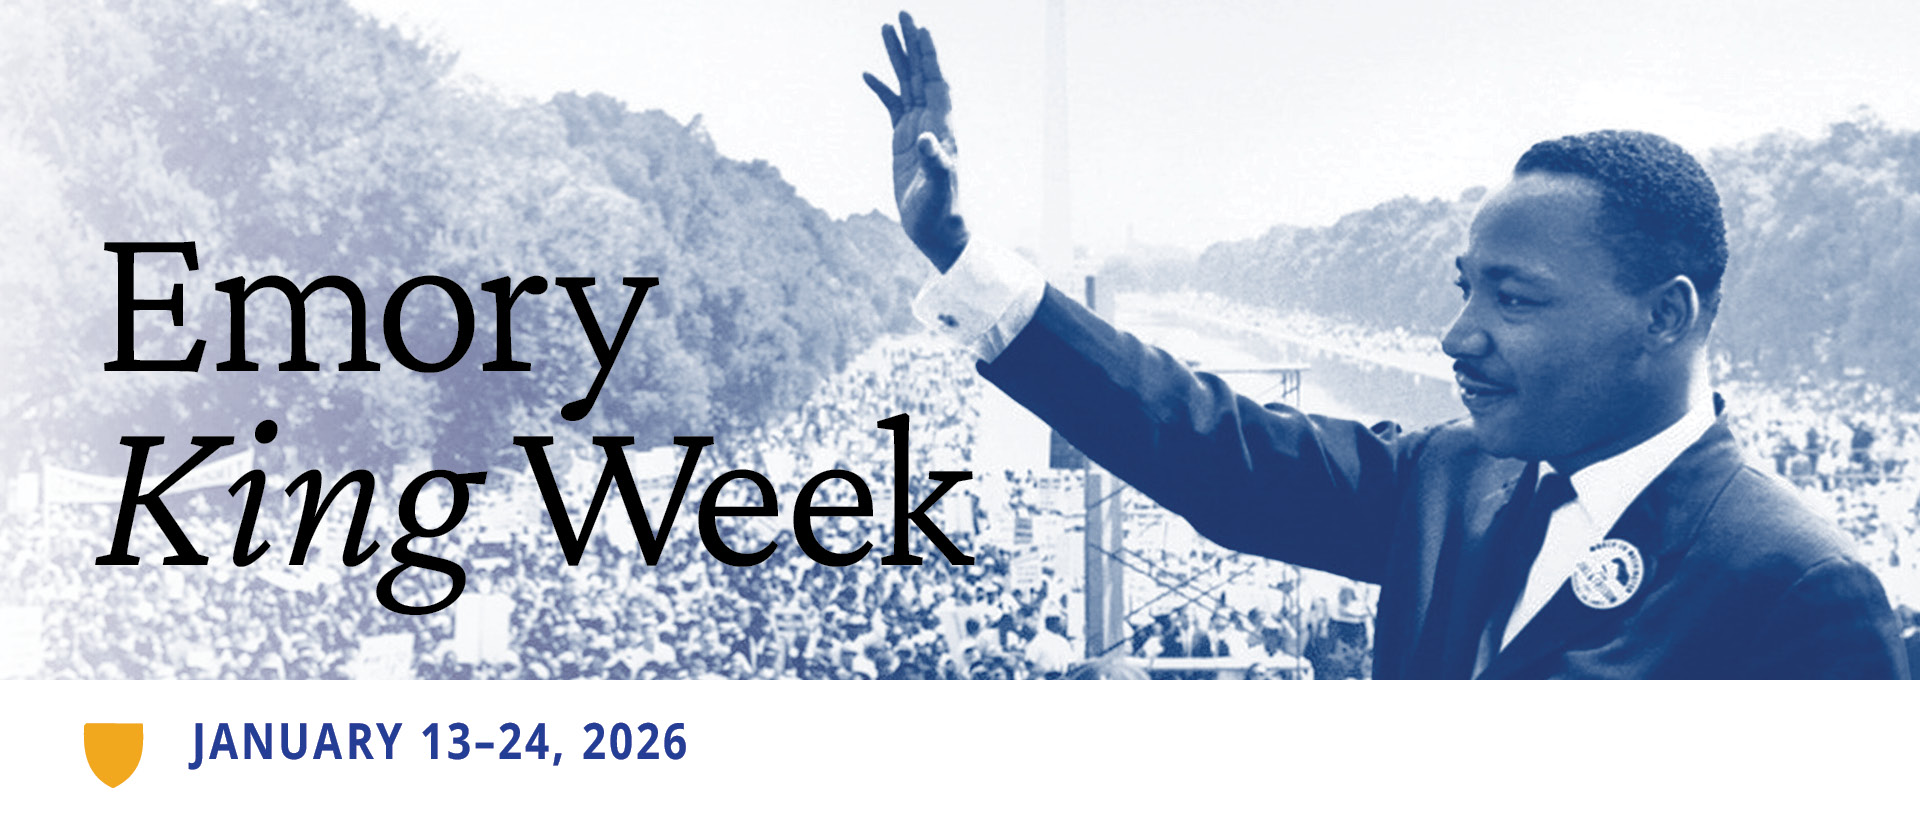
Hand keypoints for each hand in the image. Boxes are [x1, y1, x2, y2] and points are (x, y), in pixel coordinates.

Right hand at [863, 11, 967, 271]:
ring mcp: (917, 129)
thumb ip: (935, 163)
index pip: (935, 81)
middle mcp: (932, 122)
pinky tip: (868, 75)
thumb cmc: (941, 211)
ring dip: (898, 58)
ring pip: (907, 84)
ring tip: (885, 29)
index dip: (928, 55)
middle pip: (921, 73)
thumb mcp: (938, 188)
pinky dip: (882, 89)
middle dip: (912, 44)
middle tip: (902, 14)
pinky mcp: (903, 141)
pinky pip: (893, 106)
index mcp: (942, 126)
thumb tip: (927, 139)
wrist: (937, 230)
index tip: (920, 28)